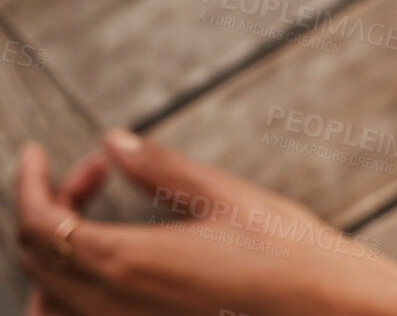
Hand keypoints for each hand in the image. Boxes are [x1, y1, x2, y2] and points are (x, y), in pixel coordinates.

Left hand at [15, 132, 396, 315]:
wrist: (321, 303)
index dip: (28, 183)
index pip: (39, 223)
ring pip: (48, 294)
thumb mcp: (225, 195)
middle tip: (96, 171)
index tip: (37, 154)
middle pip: (39, 254)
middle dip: (49, 203)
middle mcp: (112, 303)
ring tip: (91, 213)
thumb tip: (115, 142)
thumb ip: (161, 170)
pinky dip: (65, 291)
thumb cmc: (283, 249)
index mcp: (126, 261)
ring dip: (54, 248)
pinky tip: (101, 265)